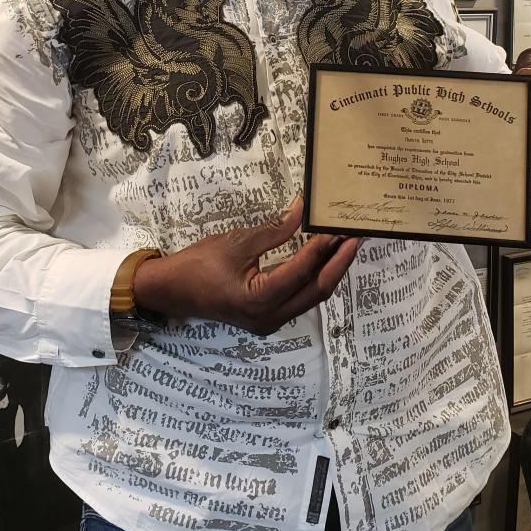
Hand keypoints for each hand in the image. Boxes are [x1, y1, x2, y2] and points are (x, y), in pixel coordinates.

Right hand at [134, 195, 359, 335]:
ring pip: (311, 296)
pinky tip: (324, 258)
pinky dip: (314, 277)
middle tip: (358, 237)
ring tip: (347, 245)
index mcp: (260, 300)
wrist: (172, 290)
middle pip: (318, 289)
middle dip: (340, 262)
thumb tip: (303, 210)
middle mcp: (270, 317)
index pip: (303, 271)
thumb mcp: (236, 242)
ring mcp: (270, 321)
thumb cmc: (198, 265)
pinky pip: (300, 298)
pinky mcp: (268, 317)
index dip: (324, 246)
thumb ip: (274, 230)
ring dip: (330, 270)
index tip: (340, 225)